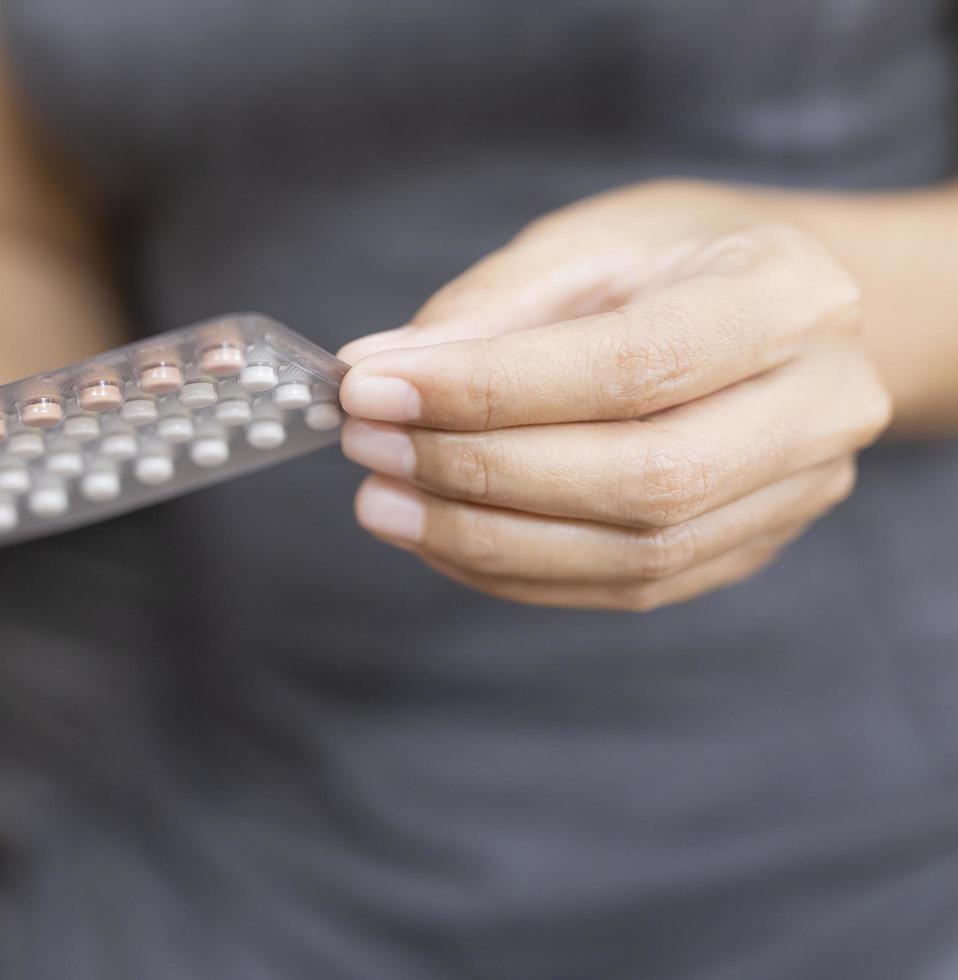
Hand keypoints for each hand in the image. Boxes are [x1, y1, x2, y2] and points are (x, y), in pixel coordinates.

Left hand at [339, 181, 892, 610]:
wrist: (780, 308)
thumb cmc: (676, 259)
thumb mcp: (588, 242)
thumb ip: (488, 306)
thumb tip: (376, 369)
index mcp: (791, 296)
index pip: (632, 364)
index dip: (490, 390)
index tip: (373, 387)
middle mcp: (821, 405)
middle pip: (642, 477)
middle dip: (480, 472)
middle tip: (369, 446)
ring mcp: (798, 494)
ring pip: (635, 554)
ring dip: (485, 538)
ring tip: (383, 501)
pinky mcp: (753, 549)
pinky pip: (628, 588)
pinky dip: (517, 572)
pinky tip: (437, 538)